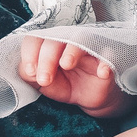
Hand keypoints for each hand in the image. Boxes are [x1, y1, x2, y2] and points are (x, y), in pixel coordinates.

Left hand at [18, 36, 132, 119]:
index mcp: (49, 45)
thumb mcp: (44, 83)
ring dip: (72, 51)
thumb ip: (31, 76)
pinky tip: (102, 73)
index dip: (30, 53)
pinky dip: (106, 62)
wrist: (91, 97)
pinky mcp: (108, 59)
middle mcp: (68, 41)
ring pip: (81, 39)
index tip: (30, 71)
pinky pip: (109, 56)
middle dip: (47, 59)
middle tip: (44, 80)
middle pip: (55, 39)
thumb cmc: (66, 84)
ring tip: (66, 65)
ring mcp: (89, 48)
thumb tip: (28, 70)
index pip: (35, 39)